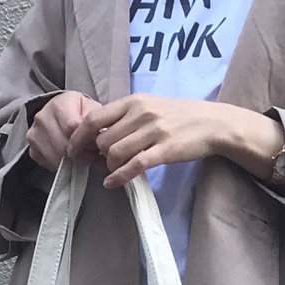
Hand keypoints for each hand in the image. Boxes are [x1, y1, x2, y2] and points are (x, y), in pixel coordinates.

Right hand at [26, 91, 103, 172]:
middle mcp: (42, 118)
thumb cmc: (77, 111)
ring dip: (73, 162)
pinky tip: (69, 158)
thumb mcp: (90, 107)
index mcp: (58, 104)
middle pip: (64, 146)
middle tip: (91, 154)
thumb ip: (93, 120)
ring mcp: (34, 135)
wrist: (58, 114)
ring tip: (82, 156)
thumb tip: (94, 138)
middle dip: (82, 154)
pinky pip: (50, 165)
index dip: (86, 140)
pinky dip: (63, 166)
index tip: (94, 143)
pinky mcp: (32, 150)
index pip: (72, 127)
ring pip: (57, 158)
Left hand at [67, 95, 284, 189]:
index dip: (79, 136)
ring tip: (113, 172)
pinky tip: (112, 183)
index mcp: (134, 101)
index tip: (72, 149)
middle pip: (103, 140)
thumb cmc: (179, 116)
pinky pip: (134, 166)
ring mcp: (153, 131)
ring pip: (115, 153)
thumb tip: (99, 133)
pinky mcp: (165, 150)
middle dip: (97, 156)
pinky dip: (119, 177)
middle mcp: (141, 113)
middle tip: (100, 165)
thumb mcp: (150, 106)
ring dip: (109, 167)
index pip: (95, 117)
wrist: (212, 123)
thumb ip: (125, 117)